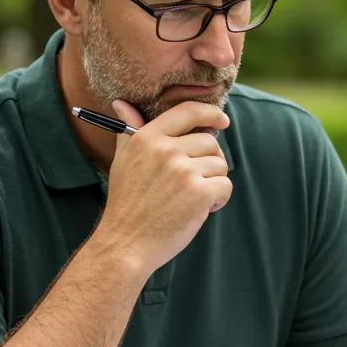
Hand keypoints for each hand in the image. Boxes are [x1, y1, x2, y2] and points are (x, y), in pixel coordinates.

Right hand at [96, 99, 231, 274]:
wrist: (126, 243)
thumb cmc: (126, 204)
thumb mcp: (124, 160)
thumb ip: (130, 130)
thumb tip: (122, 103)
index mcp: (147, 138)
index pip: (188, 111)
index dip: (211, 113)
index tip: (222, 121)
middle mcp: (165, 150)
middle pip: (210, 142)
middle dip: (209, 162)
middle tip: (194, 182)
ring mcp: (183, 170)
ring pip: (220, 165)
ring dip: (213, 183)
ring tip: (193, 199)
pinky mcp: (198, 192)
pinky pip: (225, 186)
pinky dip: (219, 199)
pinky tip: (201, 209)